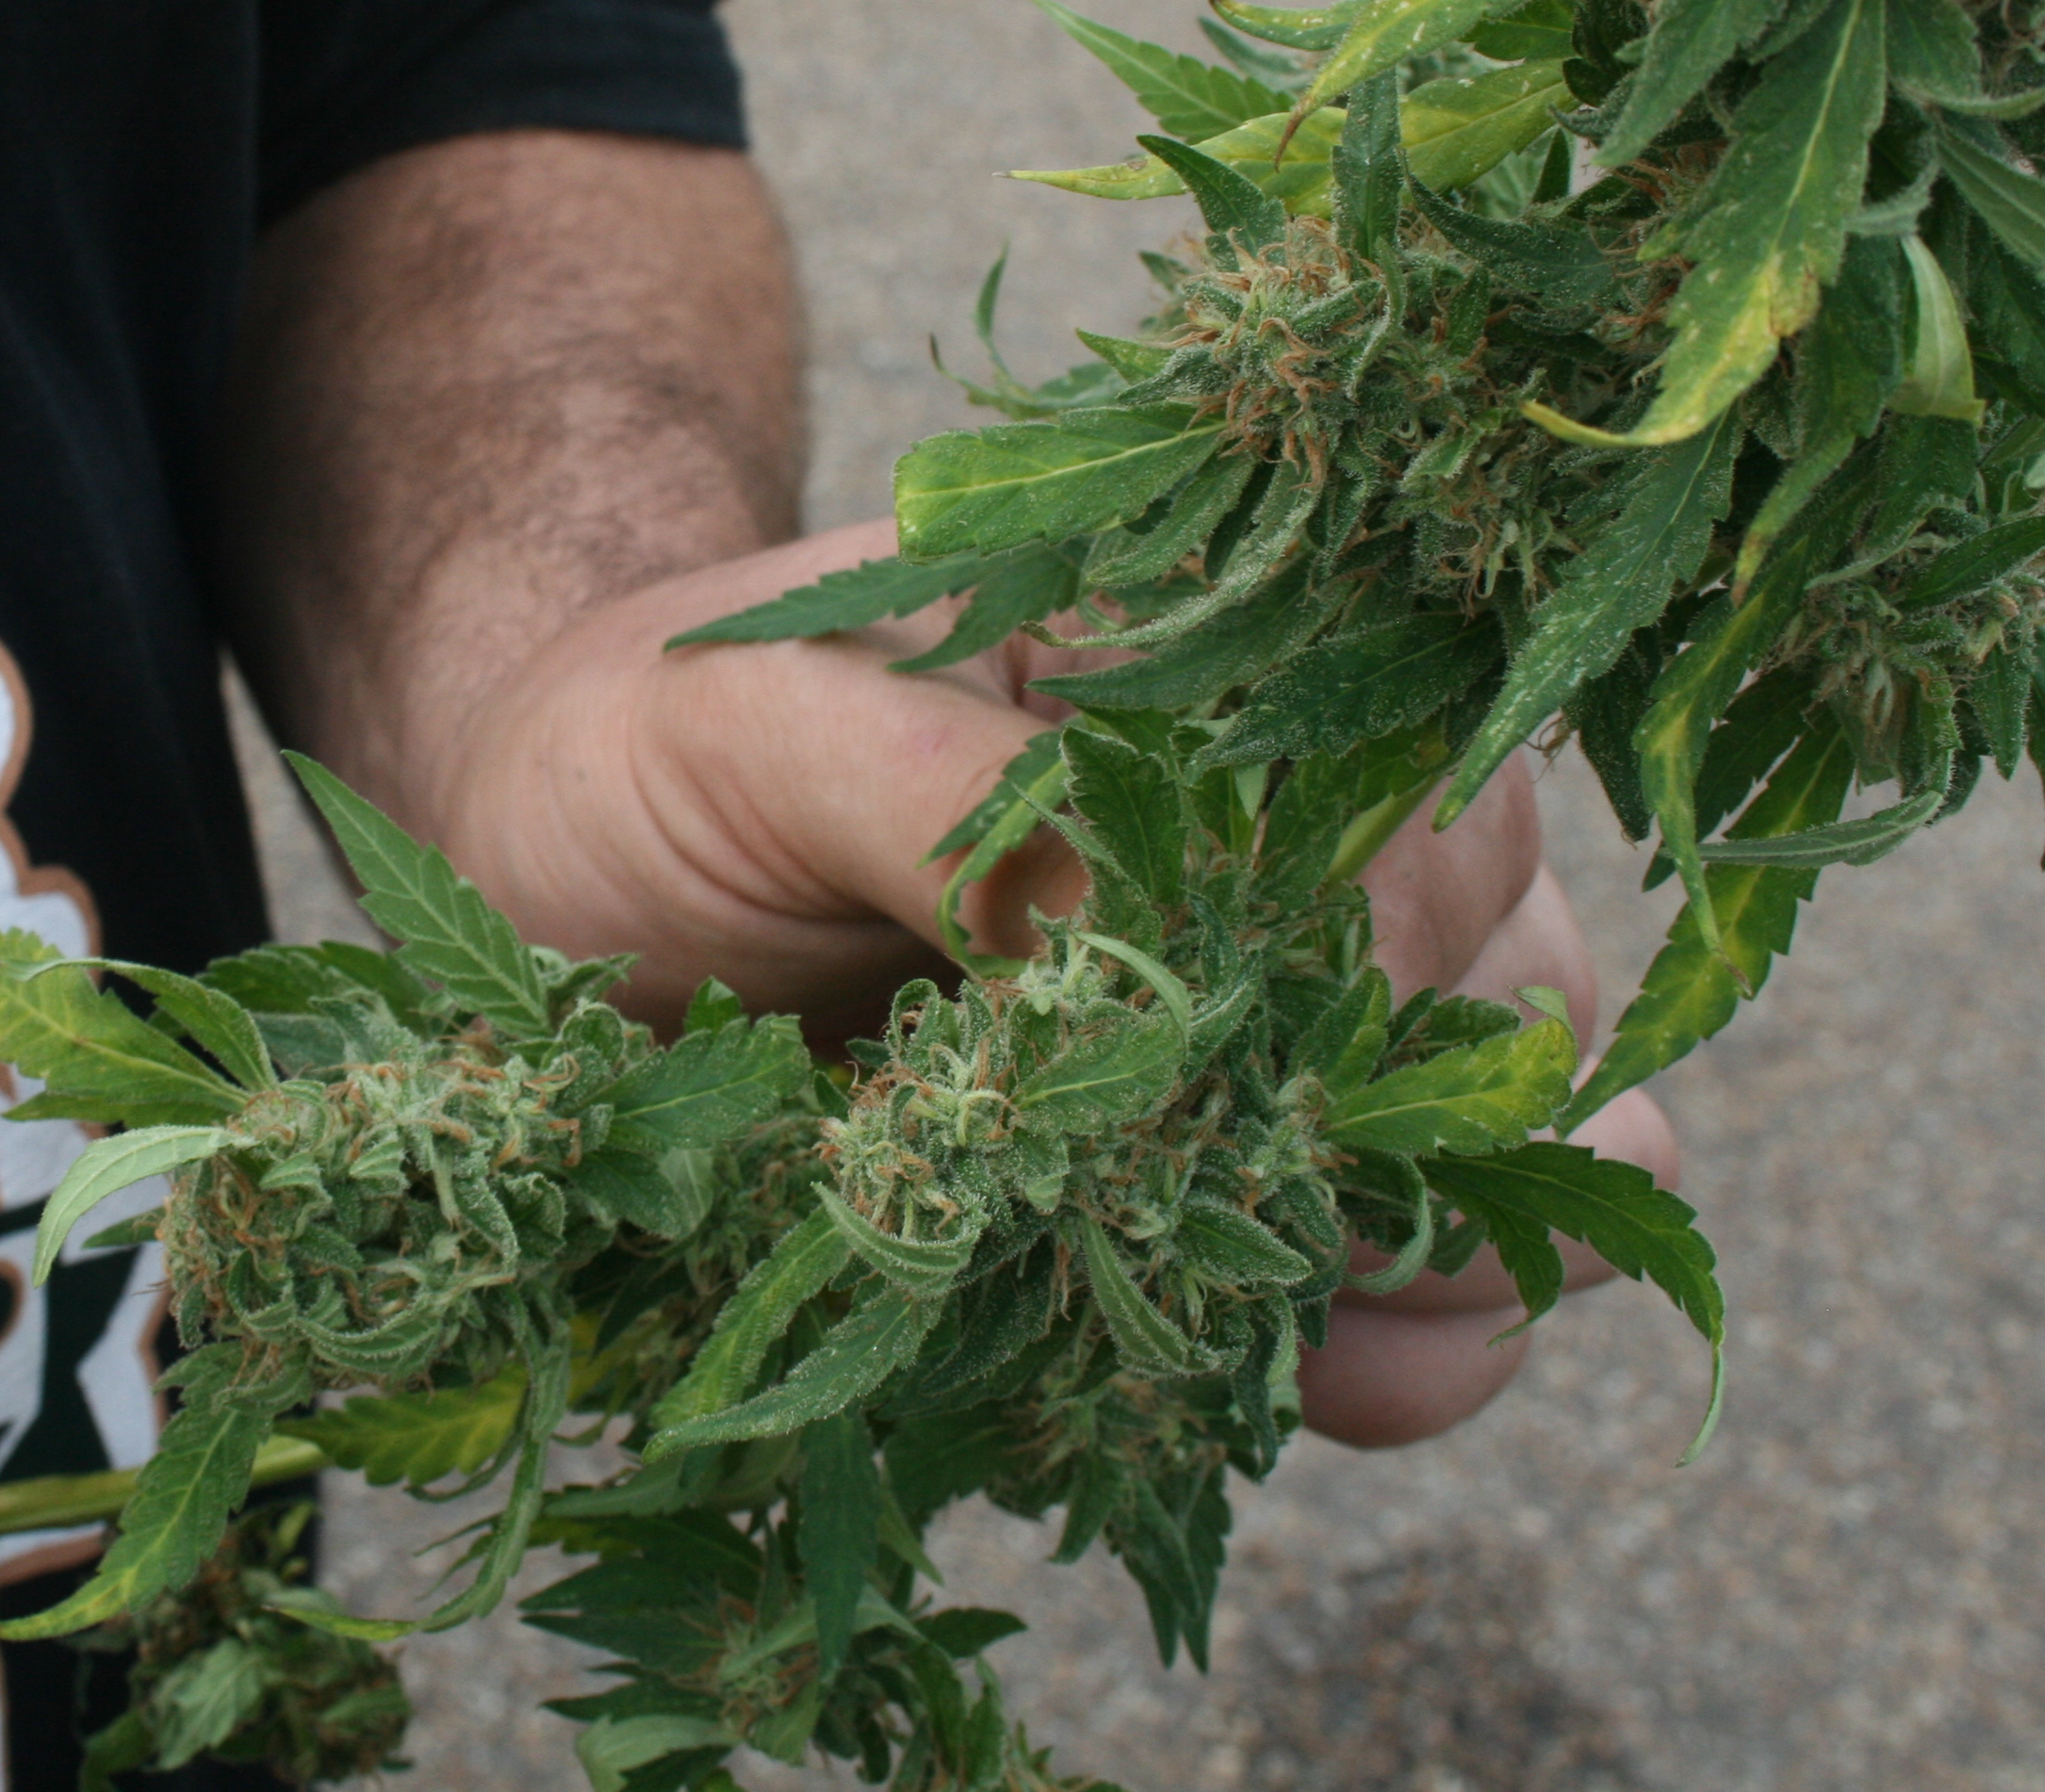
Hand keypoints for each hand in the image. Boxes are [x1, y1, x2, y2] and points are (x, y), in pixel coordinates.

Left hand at [403, 518, 1680, 1450]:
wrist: (549, 879)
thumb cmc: (635, 759)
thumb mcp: (743, 727)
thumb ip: (932, 796)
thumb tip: (1134, 944)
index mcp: (1187, 664)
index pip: (1391, 768)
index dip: (1376, 922)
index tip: (1273, 1041)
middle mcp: (1278, 817)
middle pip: (1495, 954)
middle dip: (1430, 1113)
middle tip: (1308, 1214)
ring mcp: (1269, 994)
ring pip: (1495, 1113)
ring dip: (1453, 1241)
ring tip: (1341, 1343)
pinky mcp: (1212, 1159)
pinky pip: (1404, 1245)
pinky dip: (1406, 1330)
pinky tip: (1331, 1379)